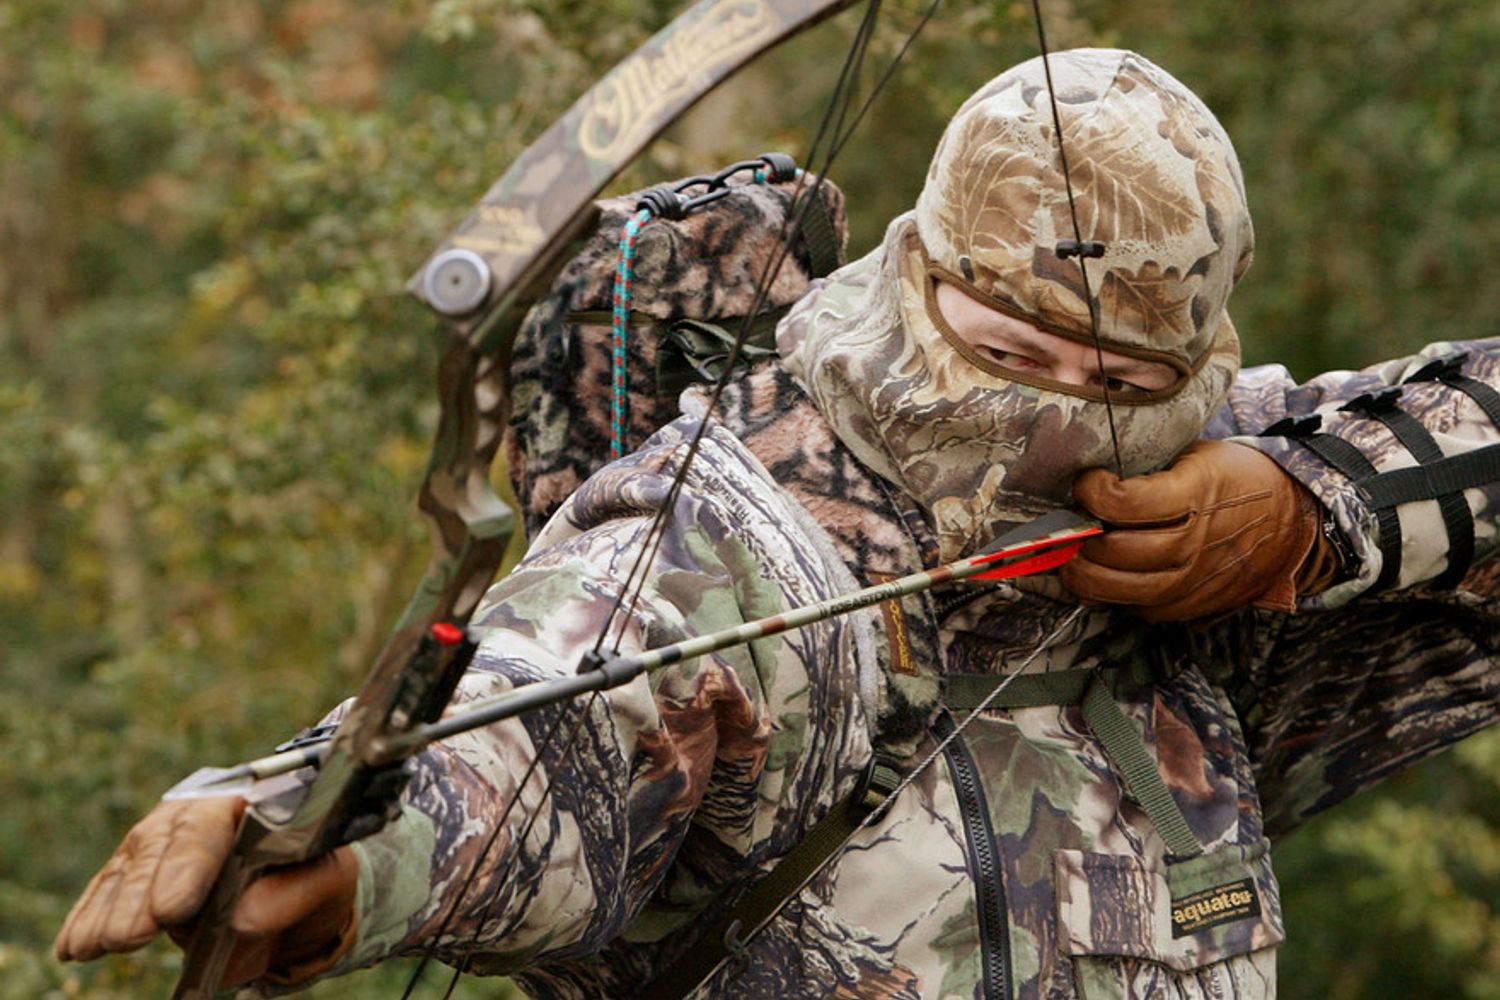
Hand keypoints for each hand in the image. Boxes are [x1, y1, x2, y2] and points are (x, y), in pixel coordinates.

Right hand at [54, 795, 358, 987]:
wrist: (305, 881)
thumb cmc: (316, 872)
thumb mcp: (328, 879)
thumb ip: (294, 892)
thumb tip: (245, 918)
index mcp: (246, 799)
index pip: (209, 829)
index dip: (186, 869)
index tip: (171, 910)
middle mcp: (196, 814)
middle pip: (158, 850)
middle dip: (138, 897)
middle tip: (126, 937)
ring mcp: (164, 839)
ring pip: (128, 870)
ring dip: (106, 912)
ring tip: (89, 947)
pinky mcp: (142, 868)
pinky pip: (110, 888)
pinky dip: (89, 916)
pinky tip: (71, 945)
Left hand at [1061, 440, 1337, 621]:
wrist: (1294, 520)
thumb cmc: (1239, 479)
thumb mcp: (1198, 455)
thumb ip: (1151, 469)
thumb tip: (1094, 479)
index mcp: (1196, 492)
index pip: (1124, 502)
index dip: (1092, 491)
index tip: (1087, 482)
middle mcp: (1195, 541)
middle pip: (1115, 552)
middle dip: (1078, 539)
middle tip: (1070, 525)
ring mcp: (1195, 579)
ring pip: (1121, 591)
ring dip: (1085, 576)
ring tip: (1075, 557)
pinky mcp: (1194, 606)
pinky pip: (1141, 610)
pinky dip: (1115, 597)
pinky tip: (1107, 578)